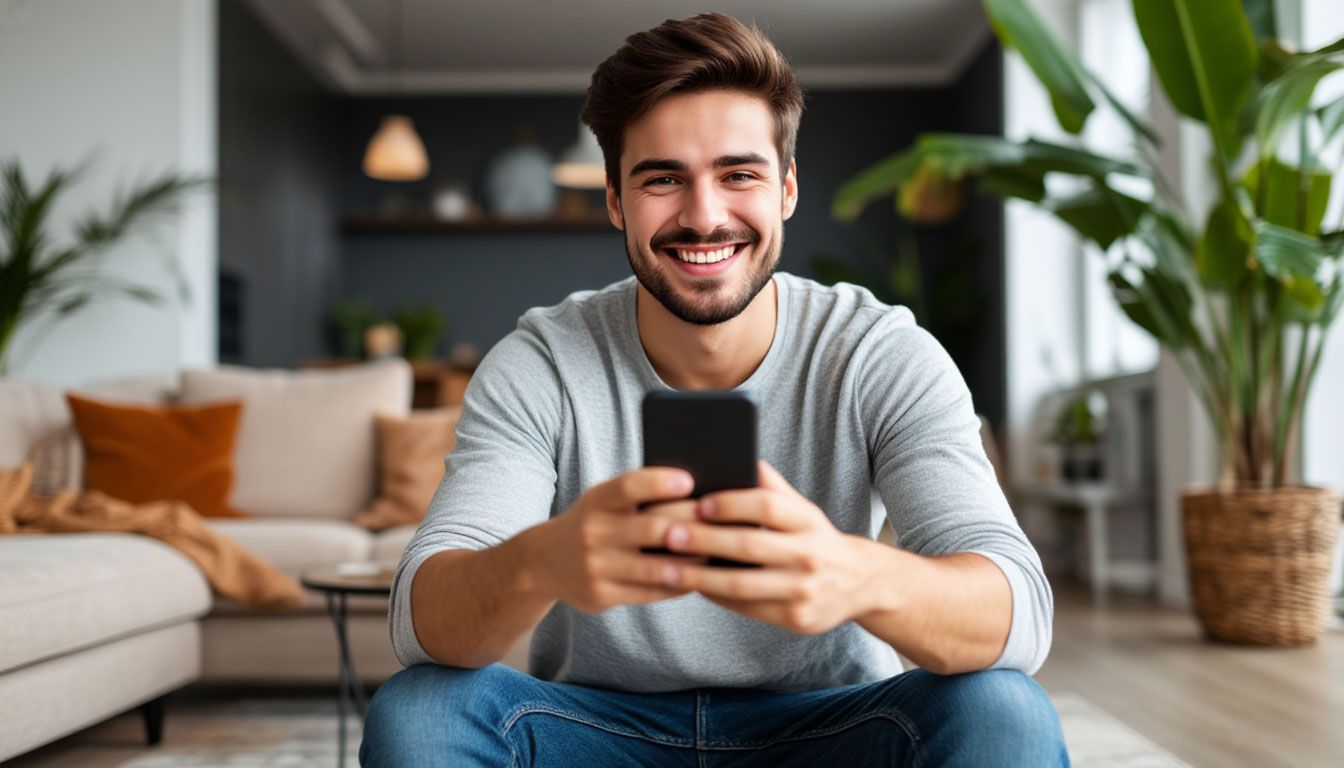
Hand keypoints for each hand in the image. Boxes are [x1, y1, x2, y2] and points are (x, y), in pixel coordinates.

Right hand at [535, 467, 708, 613]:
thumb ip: (639, 495)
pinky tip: (699, 577)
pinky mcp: (602, 595)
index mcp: (597, 501)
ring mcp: (597, 567)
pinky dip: (680, 585)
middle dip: (692, 526)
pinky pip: (652, 593)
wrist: (543, 562)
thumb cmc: (593, 522)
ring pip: (658, 568)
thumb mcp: (604, 501)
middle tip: (725, 524)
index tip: (690, 481)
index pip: (629, 486)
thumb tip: (697, 492)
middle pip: (653, 529)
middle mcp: (593, 533)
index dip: (660, 483)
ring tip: (720, 554)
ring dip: (694, 562)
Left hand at [657, 460, 879, 634]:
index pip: (768, 506)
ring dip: (700, 576)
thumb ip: (770, 486)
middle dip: (705, 540)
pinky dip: (717, 597)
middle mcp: (809, 554)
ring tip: (667, 569)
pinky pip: (747, 608)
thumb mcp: (802, 509)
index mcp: (808, 520)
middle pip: (749, 546)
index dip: (732, 503)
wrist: (860, 583)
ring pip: (742, 585)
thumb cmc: (814, 538)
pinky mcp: (796, 619)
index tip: (700, 503)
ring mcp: (803, 590)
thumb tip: (732, 453)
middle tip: (669, 535)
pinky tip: (693, 586)